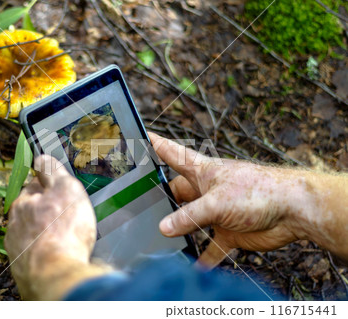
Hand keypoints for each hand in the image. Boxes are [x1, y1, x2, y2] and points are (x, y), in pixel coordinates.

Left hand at [5, 155, 107, 299]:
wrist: (55, 275)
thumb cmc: (63, 230)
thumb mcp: (65, 189)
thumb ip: (52, 171)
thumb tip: (41, 156)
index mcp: (23, 203)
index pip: (33, 186)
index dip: (49, 187)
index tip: (60, 191)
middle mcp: (14, 225)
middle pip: (30, 211)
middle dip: (44, 210)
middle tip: (65, 215)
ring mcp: (17, 248)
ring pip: (31, 233)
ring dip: (44, 232)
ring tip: (63, 236)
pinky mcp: (23, 268)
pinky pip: (35, 253)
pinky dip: (44, 251)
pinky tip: (57, 253)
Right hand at [149, 133, 323, 267]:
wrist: (293, 210)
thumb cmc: (258, 191)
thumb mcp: (216, 202)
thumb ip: (188, 216)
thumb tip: (164, 227)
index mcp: (202, 172)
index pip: (173, 154)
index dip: (157, 145)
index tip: (143, 137)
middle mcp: (206, 190)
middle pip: (177, 194)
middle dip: (163, 202)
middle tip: (143, 211)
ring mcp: (217, 211)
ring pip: (191, 221)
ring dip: (180, 231)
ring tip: (162, 242)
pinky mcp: (229, 231)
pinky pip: (212, 246)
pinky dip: (205, 256)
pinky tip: (196, 266)